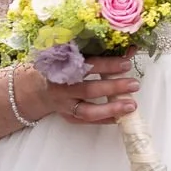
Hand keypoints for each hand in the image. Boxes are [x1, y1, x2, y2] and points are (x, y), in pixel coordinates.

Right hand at [18, 54, 140, 124]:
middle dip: (113, 87)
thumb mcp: (73, 56)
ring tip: (131, 105)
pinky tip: (120, 117)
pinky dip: (105, 119)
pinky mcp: (67, 116)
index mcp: (62, 67)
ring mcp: (64, 105)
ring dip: (111, 108)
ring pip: (87, 110)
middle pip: (88, 89)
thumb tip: (131, 49)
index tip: (127, 63)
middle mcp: (61, 87)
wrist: (36, 88)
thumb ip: (100, 53)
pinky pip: (87, 121)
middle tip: (134, 84)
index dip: (107, 65)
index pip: (87, 66)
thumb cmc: (61, 68)